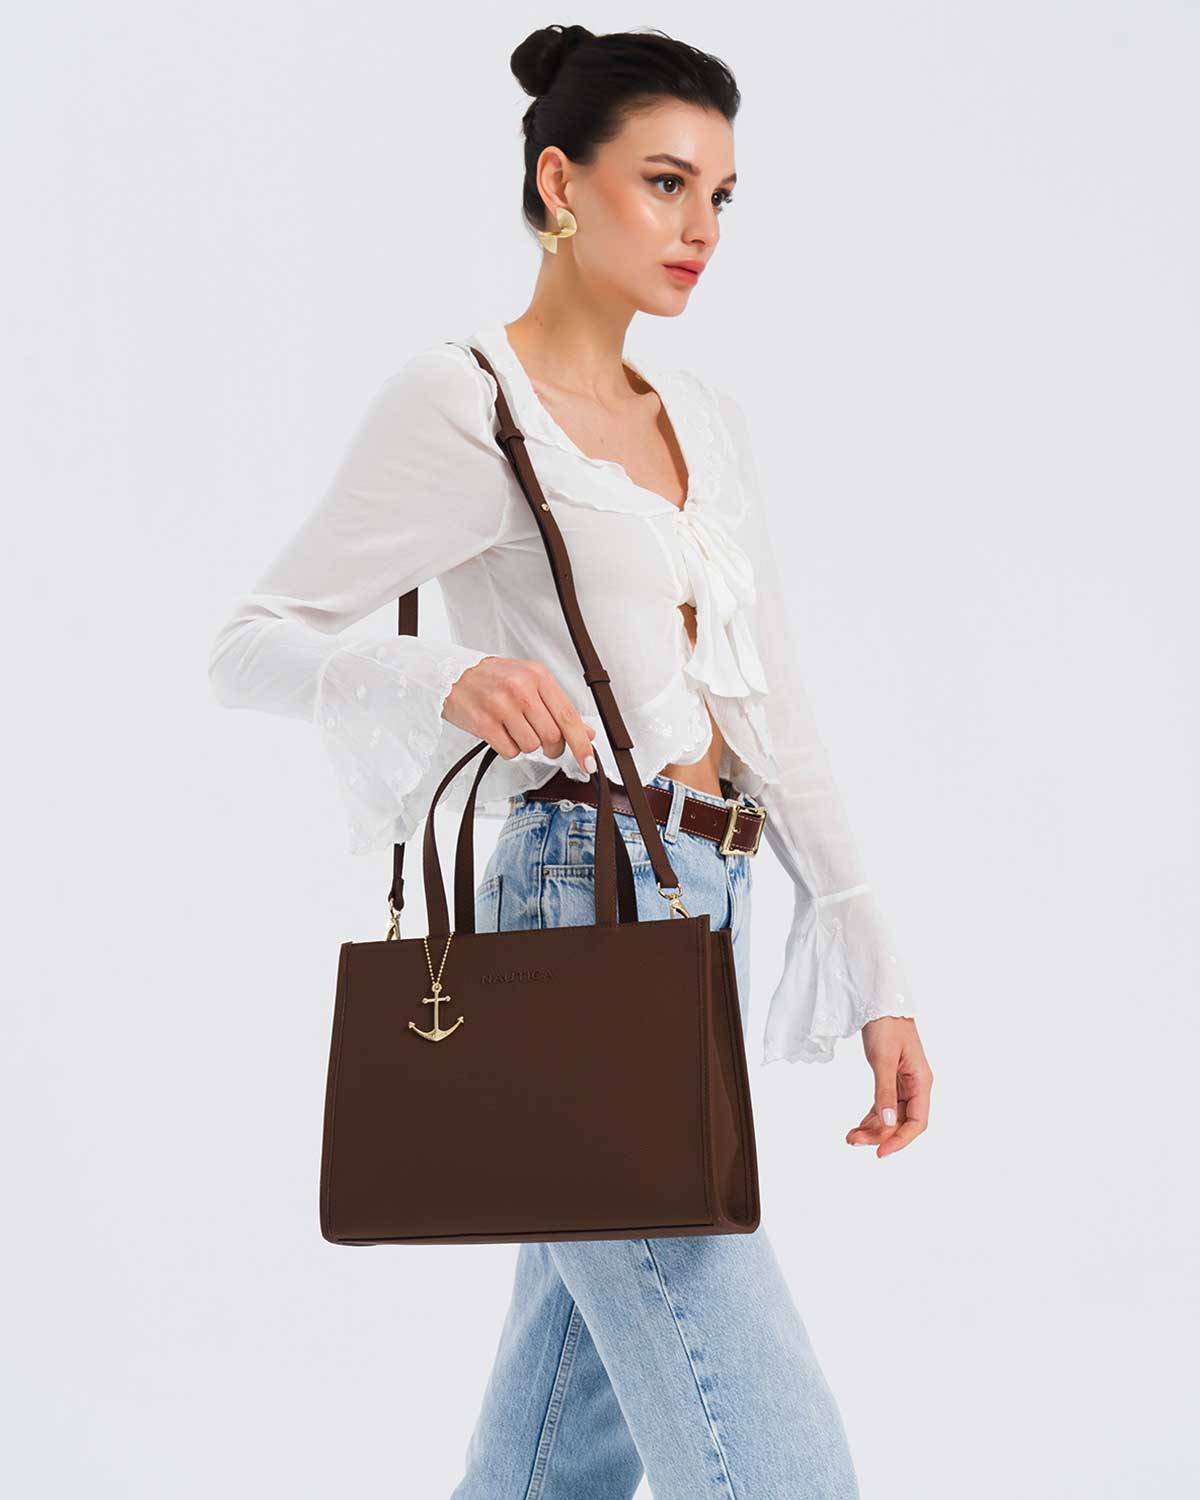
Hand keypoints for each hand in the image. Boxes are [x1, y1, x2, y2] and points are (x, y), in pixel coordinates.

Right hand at [442, 655, 596, 774]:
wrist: (452, 675)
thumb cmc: (493, 678)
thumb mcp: (530, 682)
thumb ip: (558, 707)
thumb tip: (586, 733)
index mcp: (538, 676)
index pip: (569, 717)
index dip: (582, 744)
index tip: (588, 763)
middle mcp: (522, 689)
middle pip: (553, 736)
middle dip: (551, 747)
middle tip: (542, 741)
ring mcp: (502, 706)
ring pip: (531, 746)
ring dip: (526, 745)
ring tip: (513, 728)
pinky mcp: (484, 723)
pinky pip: (510, 752)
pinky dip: (508, 749)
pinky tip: (501, 733)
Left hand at [846, 1017, 931, 1157]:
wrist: (880, 999)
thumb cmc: (886, 1024)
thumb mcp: (882, 1059)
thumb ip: (884, 1092)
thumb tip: (887, 1123)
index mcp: (921, 1081)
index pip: (917, 1121)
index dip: (900, 1140)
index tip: (880, 1152)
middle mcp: (916, 1084)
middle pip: (903, 1121)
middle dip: (880, 1134)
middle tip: (853, 1140)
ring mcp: (904, 1081)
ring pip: (892, 1114)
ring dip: (874, 1127)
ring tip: (850, 1137)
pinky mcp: (892, 1077)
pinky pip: (885, 1103)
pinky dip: (873, 1115)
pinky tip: (859, 1125)